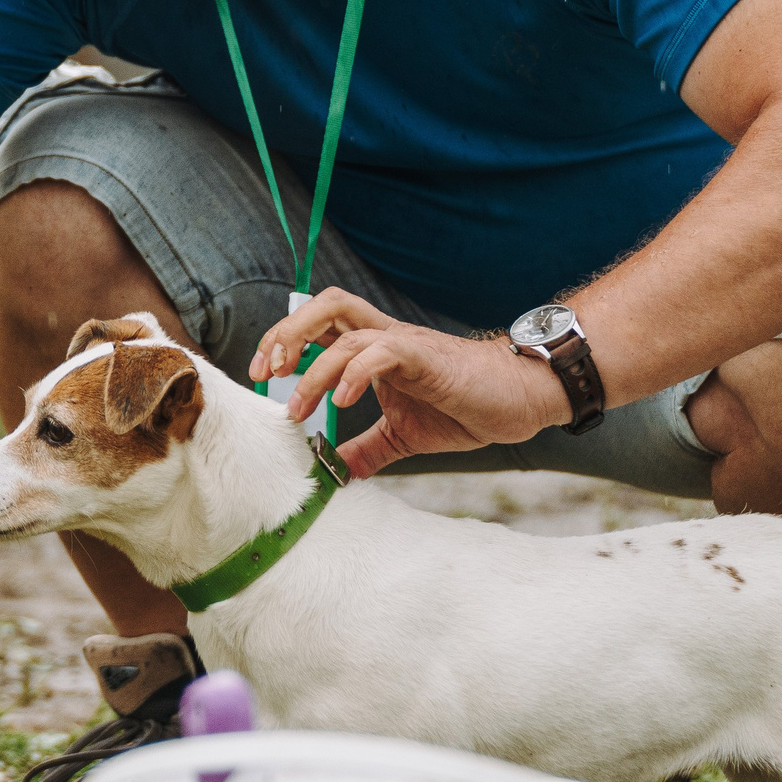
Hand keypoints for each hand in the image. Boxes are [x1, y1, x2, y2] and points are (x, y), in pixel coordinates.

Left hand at [247, 289, 571, 477]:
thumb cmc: (465, 407)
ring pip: (345, 329)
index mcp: (375, 349)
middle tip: (266, 375)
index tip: (262, 380)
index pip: (319, 327)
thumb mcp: (401, 435)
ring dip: (312, 368)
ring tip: (299, 408)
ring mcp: (404, 344)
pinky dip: (354, 372)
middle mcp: (384, 337)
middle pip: (324, 307)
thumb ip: (365, 449)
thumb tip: (335, 475)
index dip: (283, 342)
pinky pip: (381, 351)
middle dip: (285, 334)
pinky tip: (342, 400)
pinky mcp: (425, 357)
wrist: (519, 400)